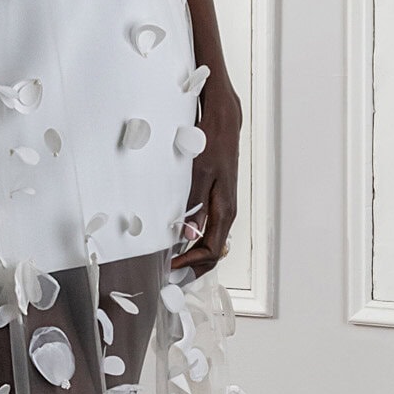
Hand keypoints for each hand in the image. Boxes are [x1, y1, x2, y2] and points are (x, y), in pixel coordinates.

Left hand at [171, 76, 240, 278]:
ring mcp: (221, 204)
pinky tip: (177, 237)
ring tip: (170, 261)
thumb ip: (194, 205)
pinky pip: (206, 226)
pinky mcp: (215, 196)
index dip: (190, 264)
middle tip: (168, 274)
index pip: (211, 250)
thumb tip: (188, 235)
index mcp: (225, 209)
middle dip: (192, 266)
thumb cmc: (213, 142)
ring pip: (209, 239)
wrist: (222, 120)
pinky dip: (192, 237)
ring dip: (192, 253)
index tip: (169, 269)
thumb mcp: (199, 173)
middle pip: (212, 250)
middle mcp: (225, 210)